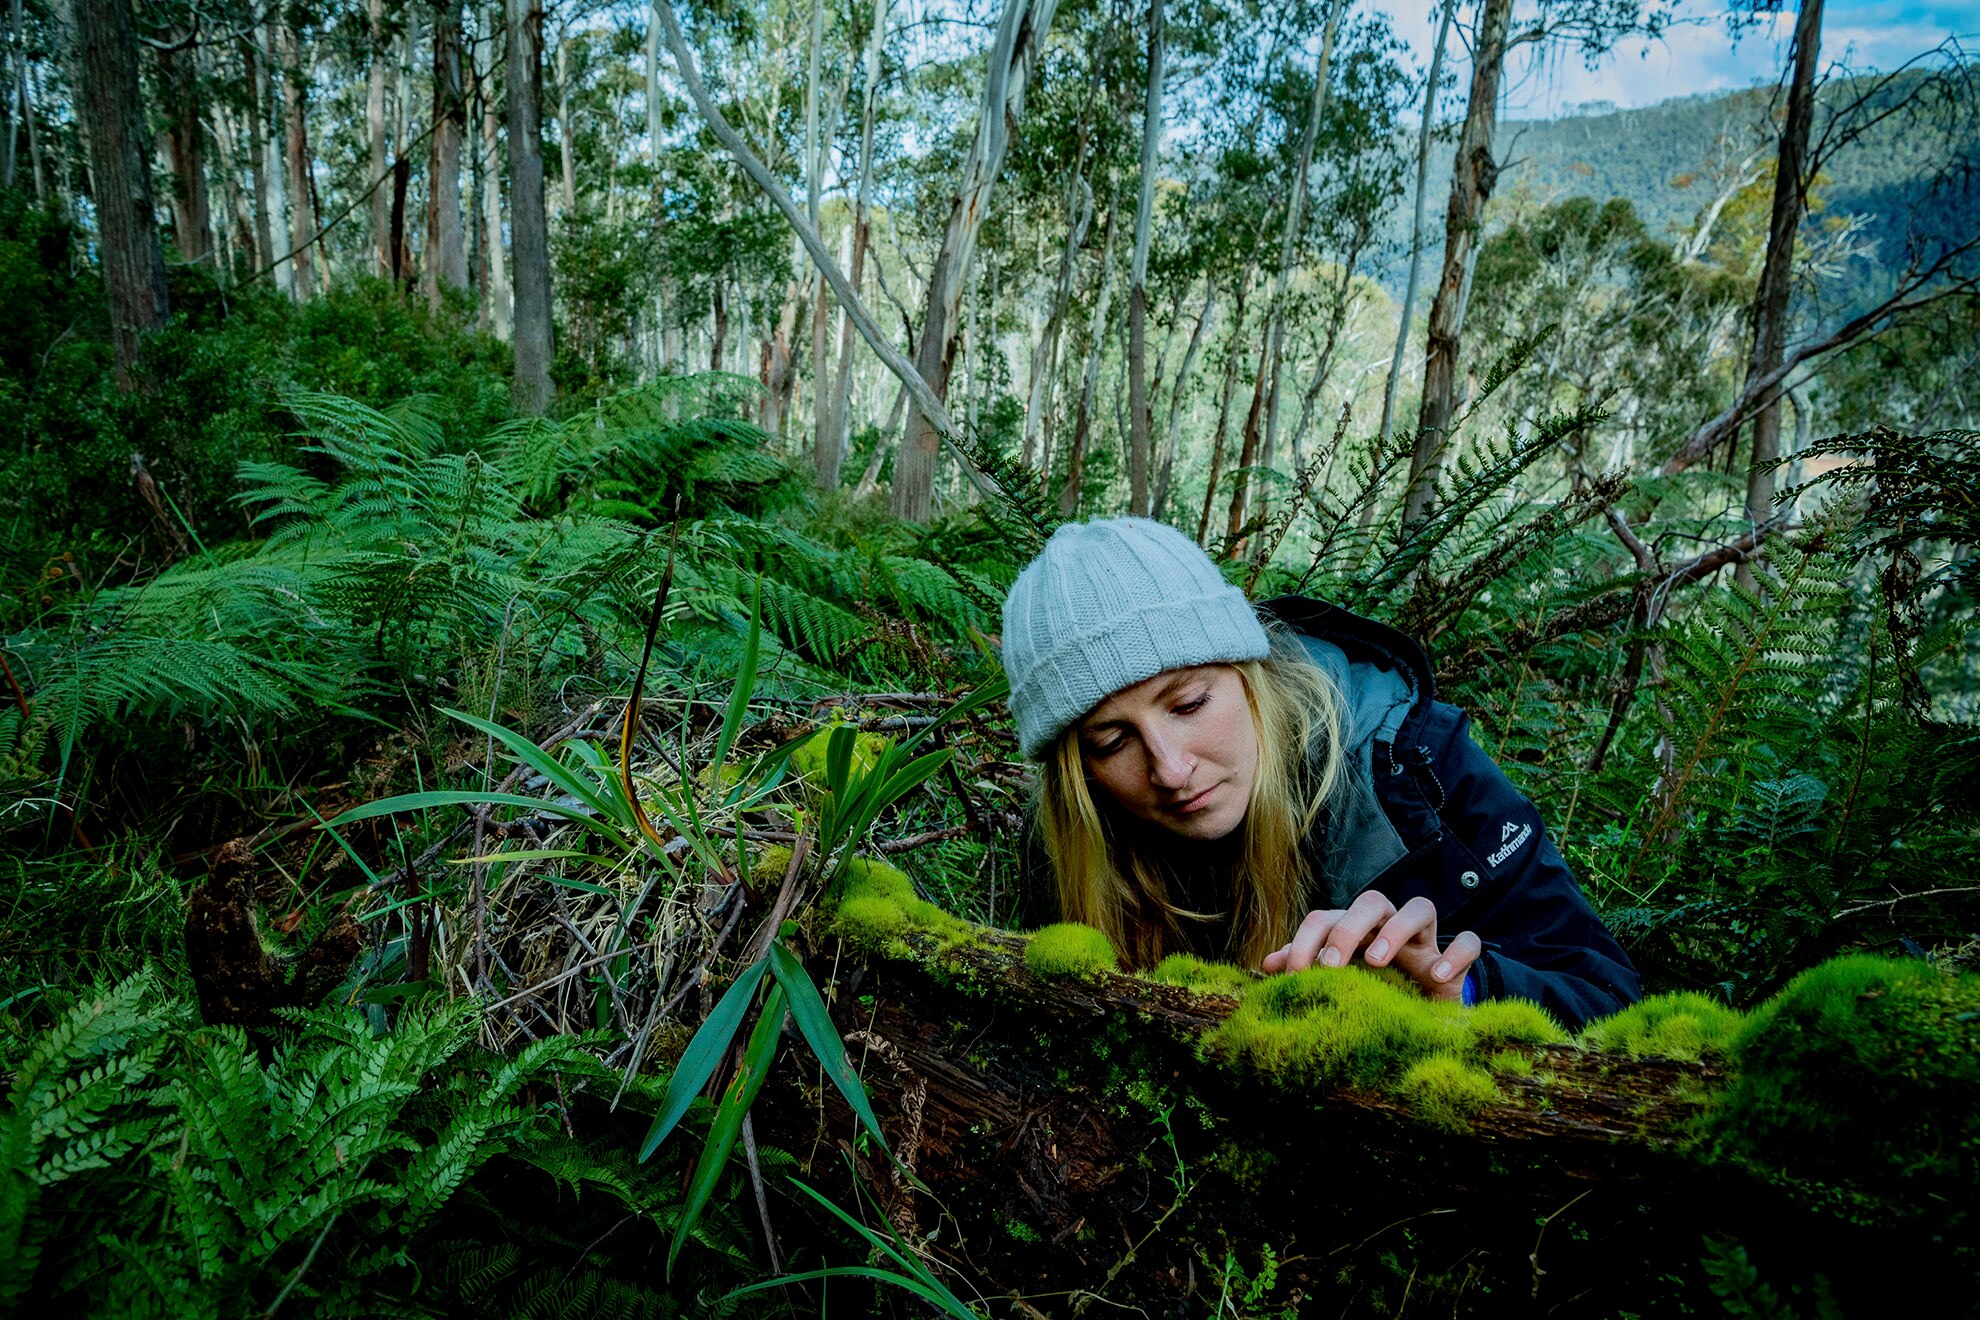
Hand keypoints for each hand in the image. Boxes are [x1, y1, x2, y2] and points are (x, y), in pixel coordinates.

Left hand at [1260, 890, 1481, 1001]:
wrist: (1424, 1012)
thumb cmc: (1376, 990)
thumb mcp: (1341, 981)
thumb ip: (1307, 967)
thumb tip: (1267, 966)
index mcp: (1357, 930)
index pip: (1327, 918)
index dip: (1306, 940)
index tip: (1295, 975)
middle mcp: (1391, 925)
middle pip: (1372, 902)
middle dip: (1348, 930)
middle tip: (1330, 965)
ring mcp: (1427, 939)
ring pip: (1420, 907)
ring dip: (1395, 930)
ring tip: (1377, 962)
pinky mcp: (1458, 959)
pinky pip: (1468, 941)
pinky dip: (1455, 954)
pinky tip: (1438, 976)